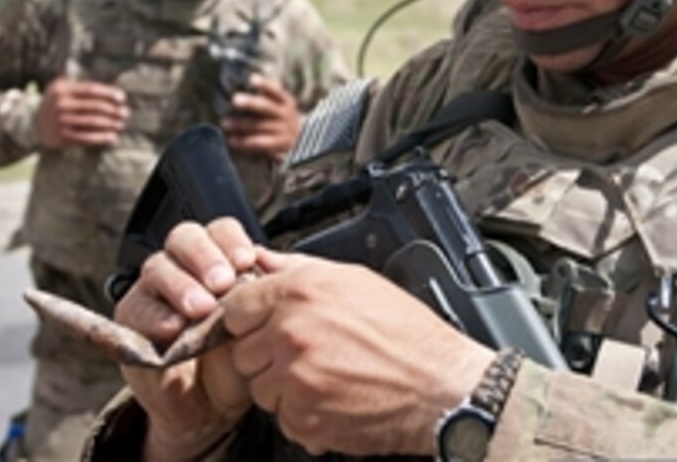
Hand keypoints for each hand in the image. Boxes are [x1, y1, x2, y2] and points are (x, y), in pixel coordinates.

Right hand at [35, 77, 128, 148]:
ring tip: (121, 125)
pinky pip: (86, 137)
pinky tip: (112, 137)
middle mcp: (60, 104)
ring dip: (110, 124)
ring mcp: (60, 121)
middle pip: (94, 106)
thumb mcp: (62, 89)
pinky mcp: (62, 137)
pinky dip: (101, 138)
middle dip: (113, 110)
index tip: (122, 98)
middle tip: (125, 113)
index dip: (108, 93)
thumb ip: (81, 87)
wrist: (33, 123)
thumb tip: (113, 94)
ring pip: (92, 122)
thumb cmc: (57, 103)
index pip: (90, 90)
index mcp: (62, 89)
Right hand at [114, 218, 258, 461]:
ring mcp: (153, 289)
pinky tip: (175, 328)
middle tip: (223, 283)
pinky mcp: (131, 317)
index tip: (246, 261)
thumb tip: (272, 262)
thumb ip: (264, 292)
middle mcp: (182, 266)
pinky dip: (156, 317)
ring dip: (181, 286)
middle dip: (204, 257)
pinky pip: (137, 307)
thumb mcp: (258, 322)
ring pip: (158, 267)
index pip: (220, 230)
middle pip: (185, 238)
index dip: (231, 241)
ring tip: (201, 309)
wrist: (210, 403)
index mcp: (217, 258)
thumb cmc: (237, 355)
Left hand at [220, 74, 301, 159]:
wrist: (301, 138)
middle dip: (250, 103)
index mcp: (286, 101)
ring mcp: (283, 130)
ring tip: (224, 123)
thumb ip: (267, 93)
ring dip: (240, 124)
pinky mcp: (278, 145)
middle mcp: (285, 114)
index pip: (276, 91)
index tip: (251, 79)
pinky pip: (259, 143)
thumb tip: (246, 80)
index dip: (264, 85)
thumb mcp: (281, 103)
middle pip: (266, 107)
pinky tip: (231, 140)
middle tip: (234, 100)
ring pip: (259, 126)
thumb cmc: (281, 116)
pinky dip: (244, 142)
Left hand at [221, 248, 494, 455]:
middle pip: (242, 350)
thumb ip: (300, 268)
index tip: (265, 324)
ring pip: (259, 388)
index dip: (250, 317)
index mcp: (302, 292)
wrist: (440, 386)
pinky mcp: (303, 418)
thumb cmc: (408, 335)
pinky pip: (282, 417)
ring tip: (323, 375)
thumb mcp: (357, 281)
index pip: (237, 306)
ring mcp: (295, 378)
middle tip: (304, 353)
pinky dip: (302, 413)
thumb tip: (264, 259)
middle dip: (266, 354)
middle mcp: (292, 332)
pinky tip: (332, 398)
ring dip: (282, 386)